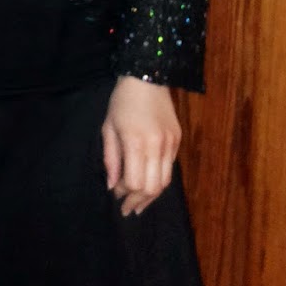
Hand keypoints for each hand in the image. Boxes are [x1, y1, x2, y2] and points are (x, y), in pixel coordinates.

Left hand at [101, 77, 180, 216]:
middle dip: (139, 202)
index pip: (134, 182)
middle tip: (128, 209)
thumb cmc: (122, 101)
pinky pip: (170, 169)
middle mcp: (156, 146)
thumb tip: (112, 186)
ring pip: (165, 182)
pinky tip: (150, 184)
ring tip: (140, 203)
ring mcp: (170, 143)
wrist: (147, 77)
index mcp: (136, 142)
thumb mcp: (108, 128)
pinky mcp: (177, 140)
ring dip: (151, 196)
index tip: (115, 194)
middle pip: (152, 188)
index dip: (124, 193)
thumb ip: (111, 159)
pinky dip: (159, 180)